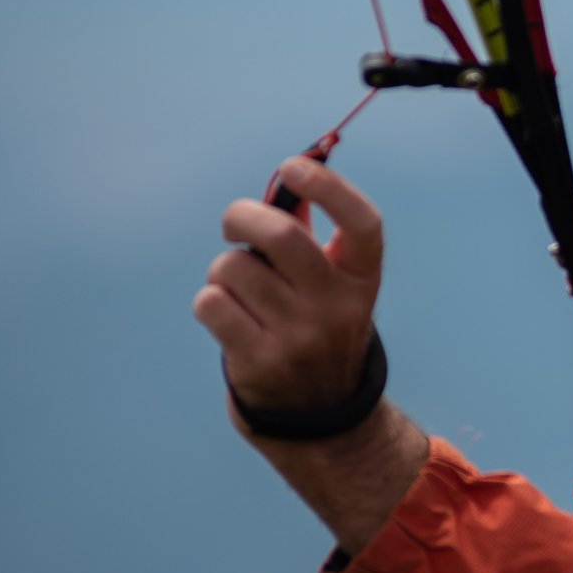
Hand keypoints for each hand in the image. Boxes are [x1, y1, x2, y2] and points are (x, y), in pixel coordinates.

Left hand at [195, 156, 384, 428]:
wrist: (318, 405)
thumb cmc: (315, 318)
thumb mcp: (330, 279)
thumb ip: (309, 229)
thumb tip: (285, 179)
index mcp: (362, 277)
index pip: (362, 223)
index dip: (329, 188)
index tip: (293, 166)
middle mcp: (338, 306)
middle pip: (280, 236)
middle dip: (241, 216)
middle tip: (234, 225)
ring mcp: (301, 336)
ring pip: (233, 267)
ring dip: (225, 270)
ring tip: (241, 290)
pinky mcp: (261, 360)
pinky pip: (211, 302)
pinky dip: (211, 300)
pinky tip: (229, 315)